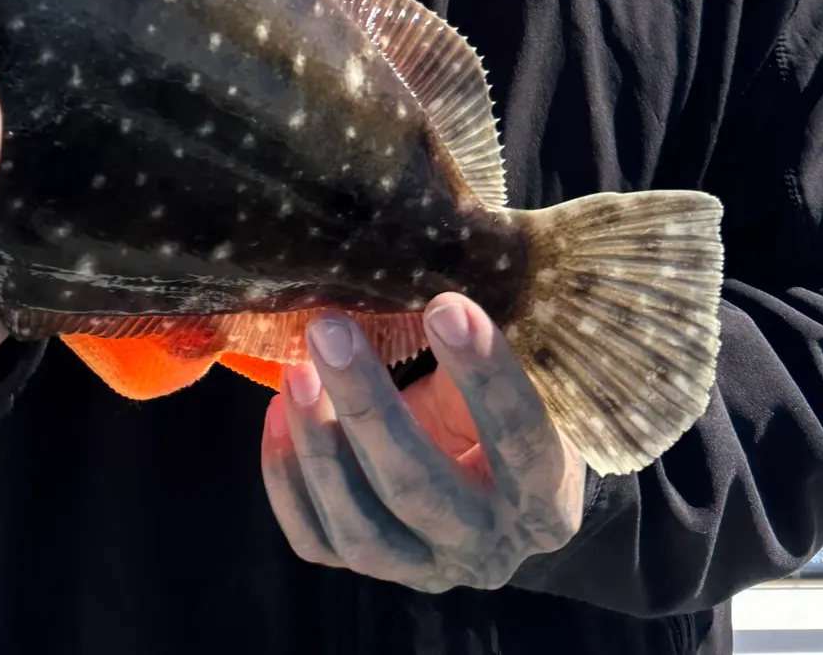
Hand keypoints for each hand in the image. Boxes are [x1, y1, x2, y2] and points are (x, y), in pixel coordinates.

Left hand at [261, 295, 584, 592]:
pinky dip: (287, 480)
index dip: (485, 376)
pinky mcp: (374, 566)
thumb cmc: (506, 403)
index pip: (521, 441)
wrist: (497, 478)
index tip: (445, 305)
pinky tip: (276, 415)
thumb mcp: (520, 373)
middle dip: (368, 407)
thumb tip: (431, 253)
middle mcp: (489, 547)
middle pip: (419, 490)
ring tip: (294, 369)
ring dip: (319, 445)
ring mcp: (426, 568)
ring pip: (362, 531)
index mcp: (545, 495)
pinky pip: (317, 541)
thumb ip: (483, 337)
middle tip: (329, 327)